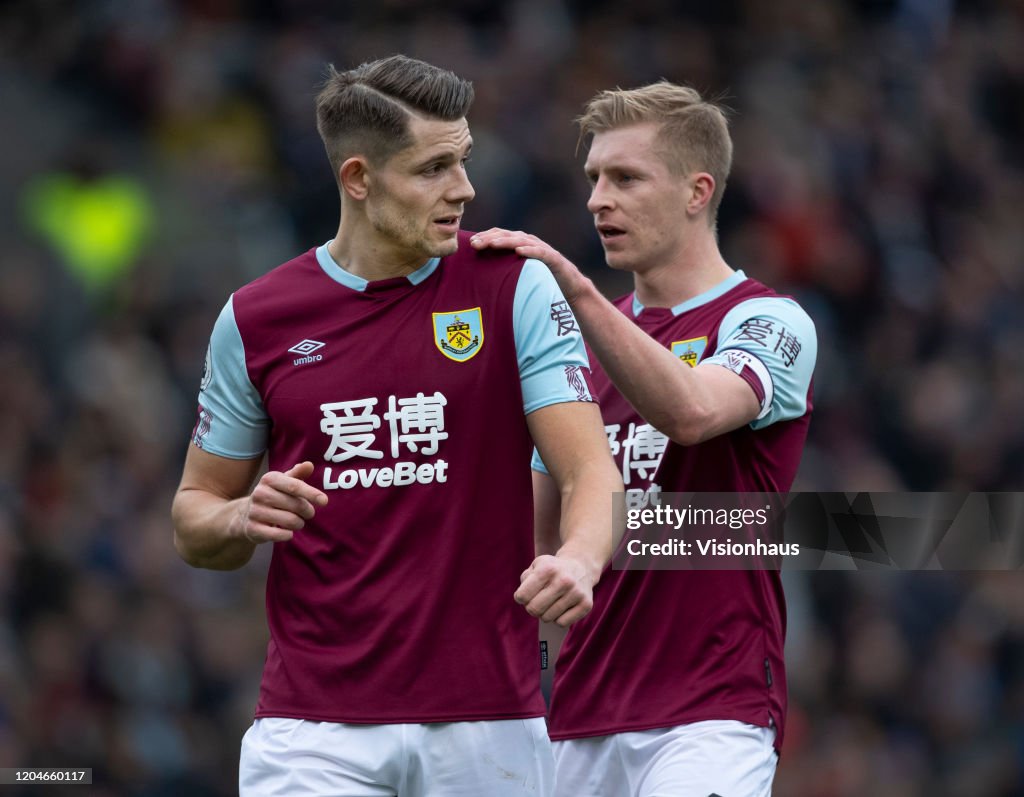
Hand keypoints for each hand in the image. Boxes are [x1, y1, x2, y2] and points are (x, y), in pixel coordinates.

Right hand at [238, 461, 327, 543]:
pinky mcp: (253, 529)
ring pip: (290, 521)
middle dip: (307, 511)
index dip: (311, 493)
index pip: (294, 486)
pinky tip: (287, 532)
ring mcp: (255, 512)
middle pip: (295, 505)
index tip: (324, 501)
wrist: (245, 514)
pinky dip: (288, 535)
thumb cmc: (273, 495)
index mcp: (269, 479)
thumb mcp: (284, 482)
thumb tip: (309, 465)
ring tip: (298, 522)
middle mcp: (260, 493)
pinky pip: (278, 534)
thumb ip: (298, 474)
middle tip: (308, 513)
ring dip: (299, 523)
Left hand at [470, 228, 589, 304]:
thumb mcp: (518, 271)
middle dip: (489, 238)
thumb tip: (479, 273)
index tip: (469, 243)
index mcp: (519, 243)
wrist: (569, 286)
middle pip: (506, 236)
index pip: (499, 235)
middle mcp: (529, 242)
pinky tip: (519, 251)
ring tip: (492, 244)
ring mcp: (541, 249)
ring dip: (505, 241)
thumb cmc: (540, 279)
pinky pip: (540, 253)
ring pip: (521, 241)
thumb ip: (503, 267)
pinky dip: (529, 250)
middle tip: (474, 243)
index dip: (485, 236)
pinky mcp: (553, 258)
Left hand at [514, 552, 596, 627]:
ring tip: (551, 603)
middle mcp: (563, 580)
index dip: (521, 597)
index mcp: (548, 569)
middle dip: (531, 608)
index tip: (526, 594)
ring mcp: (576, 593)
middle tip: (537, 601)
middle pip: (534, 609)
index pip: (522, 596)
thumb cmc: (552, 570)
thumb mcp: (537, 566)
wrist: (581, 567)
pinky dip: (558, 619)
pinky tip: (561, 608)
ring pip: (547, 618)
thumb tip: (522, 598)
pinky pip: (561, 623)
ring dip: (545, 613)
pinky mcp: (586, 605)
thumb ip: (525, 579)